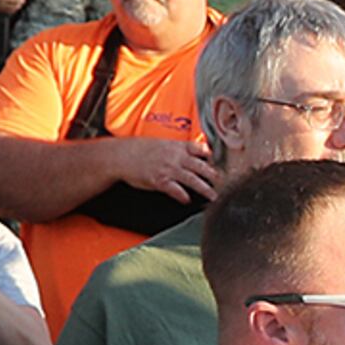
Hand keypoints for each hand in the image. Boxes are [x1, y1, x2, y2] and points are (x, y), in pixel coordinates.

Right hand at [101, 132, 220, 201]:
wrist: (121, 156)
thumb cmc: (140, 150)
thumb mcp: (162, 143)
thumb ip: (178, 149)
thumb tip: (193, 152)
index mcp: (177, 147)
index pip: (200, 149)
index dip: (211, 157)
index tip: (219, 164)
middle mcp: (176, 157)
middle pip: (201, 167)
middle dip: (214, 175)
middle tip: (223, 183)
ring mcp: (168, 169)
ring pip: (193, 180)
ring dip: (205, 189)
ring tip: (213, 196)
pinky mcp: (160, 181)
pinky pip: (175, 190)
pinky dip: (182, 195)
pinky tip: (187, 200)